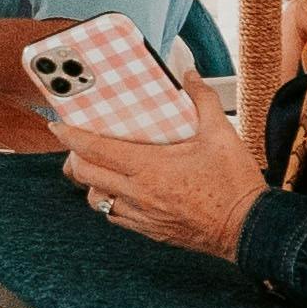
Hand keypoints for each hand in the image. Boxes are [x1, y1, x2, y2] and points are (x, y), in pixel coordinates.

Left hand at [66, 86, 265, 257]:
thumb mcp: (221, 134)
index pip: (96, 149)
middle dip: (74, 158)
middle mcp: (139, 193)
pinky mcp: (151, 231)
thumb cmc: (235, 184)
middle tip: (78, 145)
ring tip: (100, 168)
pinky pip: (115, 217)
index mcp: (151, 167)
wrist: (249, 228)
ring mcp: (143, 215)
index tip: (57, 125)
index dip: (71, 136)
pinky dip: (110, 203)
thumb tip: (190, 76)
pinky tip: (121, 192)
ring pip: (96, 200)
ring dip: (92, 183)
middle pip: (86, 175)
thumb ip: (202, 100)